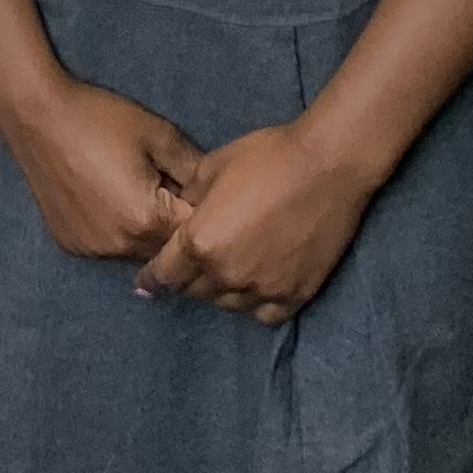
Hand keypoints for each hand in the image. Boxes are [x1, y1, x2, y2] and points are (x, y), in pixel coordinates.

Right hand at [0, 72, 200, 265]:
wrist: (36, 116)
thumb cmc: (101, 119)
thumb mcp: (160, 135)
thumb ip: (195, 168)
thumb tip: (217, 192)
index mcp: (147, 220)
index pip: (194, 234)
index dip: (205, 214)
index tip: (205, 194)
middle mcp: (120, 246)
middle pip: (167, 251)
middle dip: (177, 229)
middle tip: (174, 191)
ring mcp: (92, 250)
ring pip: (138, 253)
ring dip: (148, 235)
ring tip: (142, 195)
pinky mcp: (72, 246)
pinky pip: (110, 249)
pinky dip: (119, 234)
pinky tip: (112, 202)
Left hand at [137, 118, 380, 324]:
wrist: (327, 165)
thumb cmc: (266, 157)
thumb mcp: (211, 167)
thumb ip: (188, 198)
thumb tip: (180, 211)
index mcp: (199, 243)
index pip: (164, 275)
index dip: (151, 280)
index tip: (145, 284)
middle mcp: (226, 274)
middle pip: (195, 292)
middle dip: (187, 280)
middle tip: (190, 268)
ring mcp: (262, 289)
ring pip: (228, 306)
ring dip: (220, 292)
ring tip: (225, 274)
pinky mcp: (295, 295)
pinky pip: (265, 315)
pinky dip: (256, 304)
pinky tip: (257, 288)